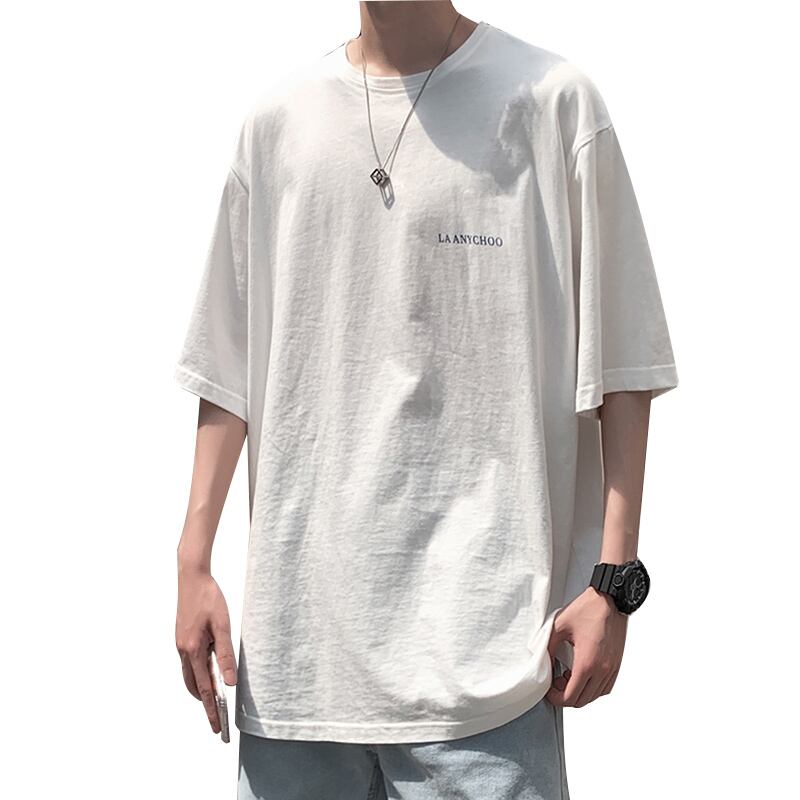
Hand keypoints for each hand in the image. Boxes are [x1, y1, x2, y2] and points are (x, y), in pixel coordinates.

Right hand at [175, 565, 237, 733]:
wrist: (191, 577)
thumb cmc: (209, 598)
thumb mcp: (223, 626)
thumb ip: (226, 655)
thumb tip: (229, 683)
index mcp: (193, 650)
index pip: (204, 689)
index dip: (211, 710)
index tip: (217, 728)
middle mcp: (183, 651)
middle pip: (193, 686)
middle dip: (205, 704)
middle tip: (217, 720)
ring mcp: (181, 645)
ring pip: (190, 676)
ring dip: (201, 689)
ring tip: (215, 701)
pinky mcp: (182, 639)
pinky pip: (189, 664)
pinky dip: (198, 674)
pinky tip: (209, 673)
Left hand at [545, 587, 627, 707]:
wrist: (610, 599)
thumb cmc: (588, 609)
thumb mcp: (559, 626)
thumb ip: (548, 648)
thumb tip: (543, 663)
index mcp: (587, 663)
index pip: (571, 697)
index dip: (556, 699)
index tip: (549, 692)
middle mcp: (603, 669)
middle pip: (582, 700)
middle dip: (566, 696)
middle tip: (556, 682)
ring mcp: (612, 668)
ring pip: (595, 696)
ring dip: (580, 692)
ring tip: (568, 677)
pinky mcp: (617, 664)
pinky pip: (605, 687)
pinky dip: (593, 688)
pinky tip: (583, 675)